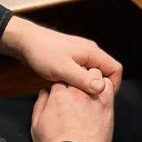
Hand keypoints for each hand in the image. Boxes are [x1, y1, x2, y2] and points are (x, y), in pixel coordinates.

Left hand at [0, 17, 122, 93]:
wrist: (26, 41)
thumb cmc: (43, 53)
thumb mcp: (63, 69)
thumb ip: (83, 79)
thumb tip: (102, 88)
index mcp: (92, 52)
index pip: (115, 68)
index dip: (113, 85)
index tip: (102, 98)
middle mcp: (90, 52)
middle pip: (105, 71)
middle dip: (100, 87)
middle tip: (88, 100)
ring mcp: (80, 55)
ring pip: (93, 73)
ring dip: (88, 85)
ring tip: (77, 96)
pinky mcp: (71, 59)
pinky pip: (83, 72)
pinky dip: (79, 82)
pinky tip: (67, 89)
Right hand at [30, 78, 114, 141]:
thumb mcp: (36, 126)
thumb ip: (40, 105)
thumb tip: (44, 92)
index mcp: (58, 95)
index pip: (60, 78)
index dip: (62, 84)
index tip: (64, 91)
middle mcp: (77, 92)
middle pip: (78, 73)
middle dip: (77, 78)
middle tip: (77, 89)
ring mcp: (93, 97)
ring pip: (95, 74)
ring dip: (92, 79)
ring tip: (90, 90)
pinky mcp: (107, 105)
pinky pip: (109, 86)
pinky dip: (106, 87)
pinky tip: (101, 95)